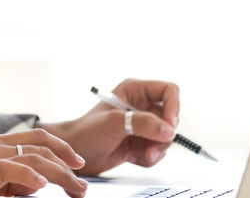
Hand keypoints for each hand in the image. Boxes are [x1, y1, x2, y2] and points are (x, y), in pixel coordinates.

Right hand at [0, 128, 88, 197]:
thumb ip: (6, 181)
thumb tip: (33, 186)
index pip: (36, 138)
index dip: (62, 148)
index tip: (78, 165)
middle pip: (41, 145)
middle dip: (68, 162)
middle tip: (83, 184)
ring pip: (32, 156)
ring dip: (59, 173)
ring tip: (74, 188)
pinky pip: (7, 170)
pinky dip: (28, 175)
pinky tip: (41, 184)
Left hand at [39, 78, 179, 176]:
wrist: (75, 154)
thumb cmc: (88, 131)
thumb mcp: (115, 123)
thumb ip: (143, 124)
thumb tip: (169, 131)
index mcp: (135, 90)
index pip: (168, 91)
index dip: (174, 107)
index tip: (171, 125)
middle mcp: (141, 105)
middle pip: (170, 118)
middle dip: (162, 136)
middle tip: (151, 149)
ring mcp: (142, 125)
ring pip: (165, 137)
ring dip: (154, 150)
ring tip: (137, 155)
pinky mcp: (141, 142)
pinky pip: (157, 151)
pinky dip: (147, 158)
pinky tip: (130, 157)